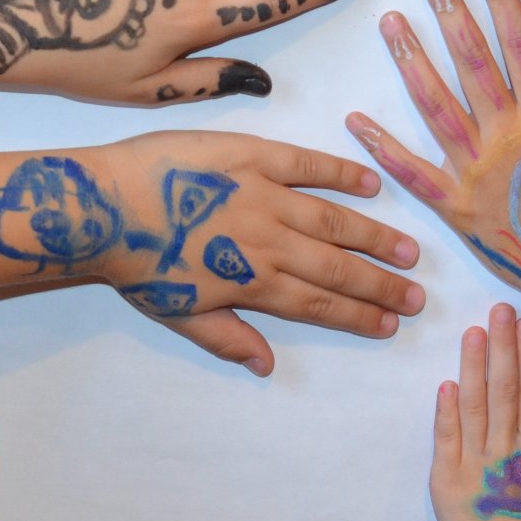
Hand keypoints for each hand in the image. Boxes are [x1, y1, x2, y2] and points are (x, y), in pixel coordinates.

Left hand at [81, 131, 425, 374]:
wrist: (103, 208)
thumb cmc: (134, 264)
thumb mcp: (177, 312)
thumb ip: (227, 336)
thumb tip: (267, 366)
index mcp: (252, 282)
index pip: (318, 304)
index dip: (358, 316)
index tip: (390, 324)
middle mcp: (268, 241)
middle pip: (336, 267)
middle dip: (380, 284)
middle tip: (417, 295)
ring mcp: (263, 195)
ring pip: (333, 219)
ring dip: (374, 236)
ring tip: (408, 250)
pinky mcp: (251, 155)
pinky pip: (307, 164)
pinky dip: (341, 173)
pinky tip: (371, 183)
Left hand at [344, 0, 520, 362]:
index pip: (520, 46)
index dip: (503, 3)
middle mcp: (505, 136)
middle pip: (471, 64)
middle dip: (449, 14)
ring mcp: (475, 170)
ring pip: (435, 105)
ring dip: (411, 61)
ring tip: (391, 22)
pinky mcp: (454, 205)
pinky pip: (412, 173)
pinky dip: (382, 148)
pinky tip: (356, 119)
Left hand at [430, 303, 520, 520]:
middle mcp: (504, 449)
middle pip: (504, 389)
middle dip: (502, 347)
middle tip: (499, 310)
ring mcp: (473, 462)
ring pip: (475, 405)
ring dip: (474, 366)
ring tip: (473, 332)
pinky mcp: (445, 480)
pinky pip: (446, 439)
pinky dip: (446, 412)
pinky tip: (447, 383)